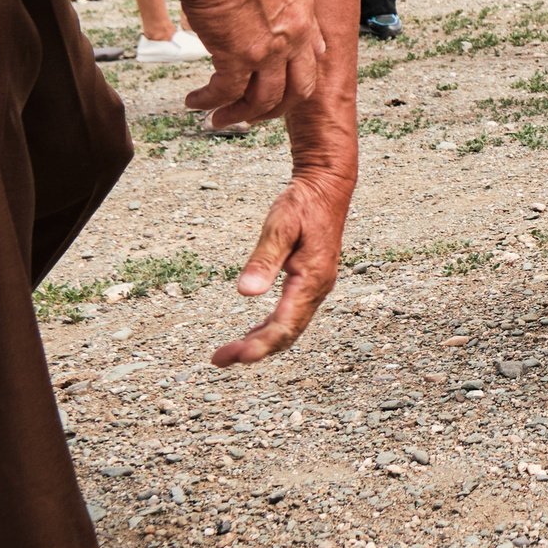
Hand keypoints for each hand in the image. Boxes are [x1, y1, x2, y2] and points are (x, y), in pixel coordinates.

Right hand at [172, 0, 326, 127]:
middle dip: (274, 109)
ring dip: (239, 114)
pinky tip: (195, 102)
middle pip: (297, 90)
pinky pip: (227, 93)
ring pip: (263, 101)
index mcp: (303, 10)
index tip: (281, 86)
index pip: (312, 55)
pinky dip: (210, 102)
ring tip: (219, 119)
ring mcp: (270, 50)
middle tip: (253, 115)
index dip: (297, 76)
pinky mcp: (239, 57)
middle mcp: (294, 35)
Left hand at [212, 163, 350, 365]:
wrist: (327, 187)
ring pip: (289, 328)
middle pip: (286, 334)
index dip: (260, 345)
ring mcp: (316, 288)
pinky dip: (270, 328)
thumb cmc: (304, 204)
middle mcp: (317, 290)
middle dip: (254, 350)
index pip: (285, 325)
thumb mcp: (280, 227)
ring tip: (229, 353)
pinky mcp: (310, 282)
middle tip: (219, 359)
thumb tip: (246, 294)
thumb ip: (264, 260)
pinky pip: (291, 316)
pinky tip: (253, 333)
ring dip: (260, 342)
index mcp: (311, 280)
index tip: (235, 357)